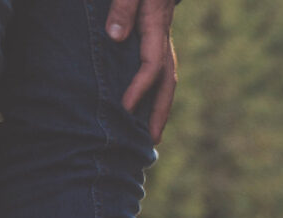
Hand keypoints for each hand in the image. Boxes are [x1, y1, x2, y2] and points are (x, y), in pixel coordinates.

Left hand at [106, 0, 177, 143]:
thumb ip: (123, 9)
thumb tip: (115, 35)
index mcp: (156, 30)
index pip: (151, 66)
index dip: (139, 88)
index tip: (125, 108)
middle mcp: (164, 43)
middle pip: (167, 84)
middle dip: (160, 113)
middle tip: (152, 140)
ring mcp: (164, 45)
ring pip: (167, 83)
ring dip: (162, 110)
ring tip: (153, 135)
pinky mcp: (158, 45)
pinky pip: (161, 76)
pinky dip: (158, 97)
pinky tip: (148, 111)